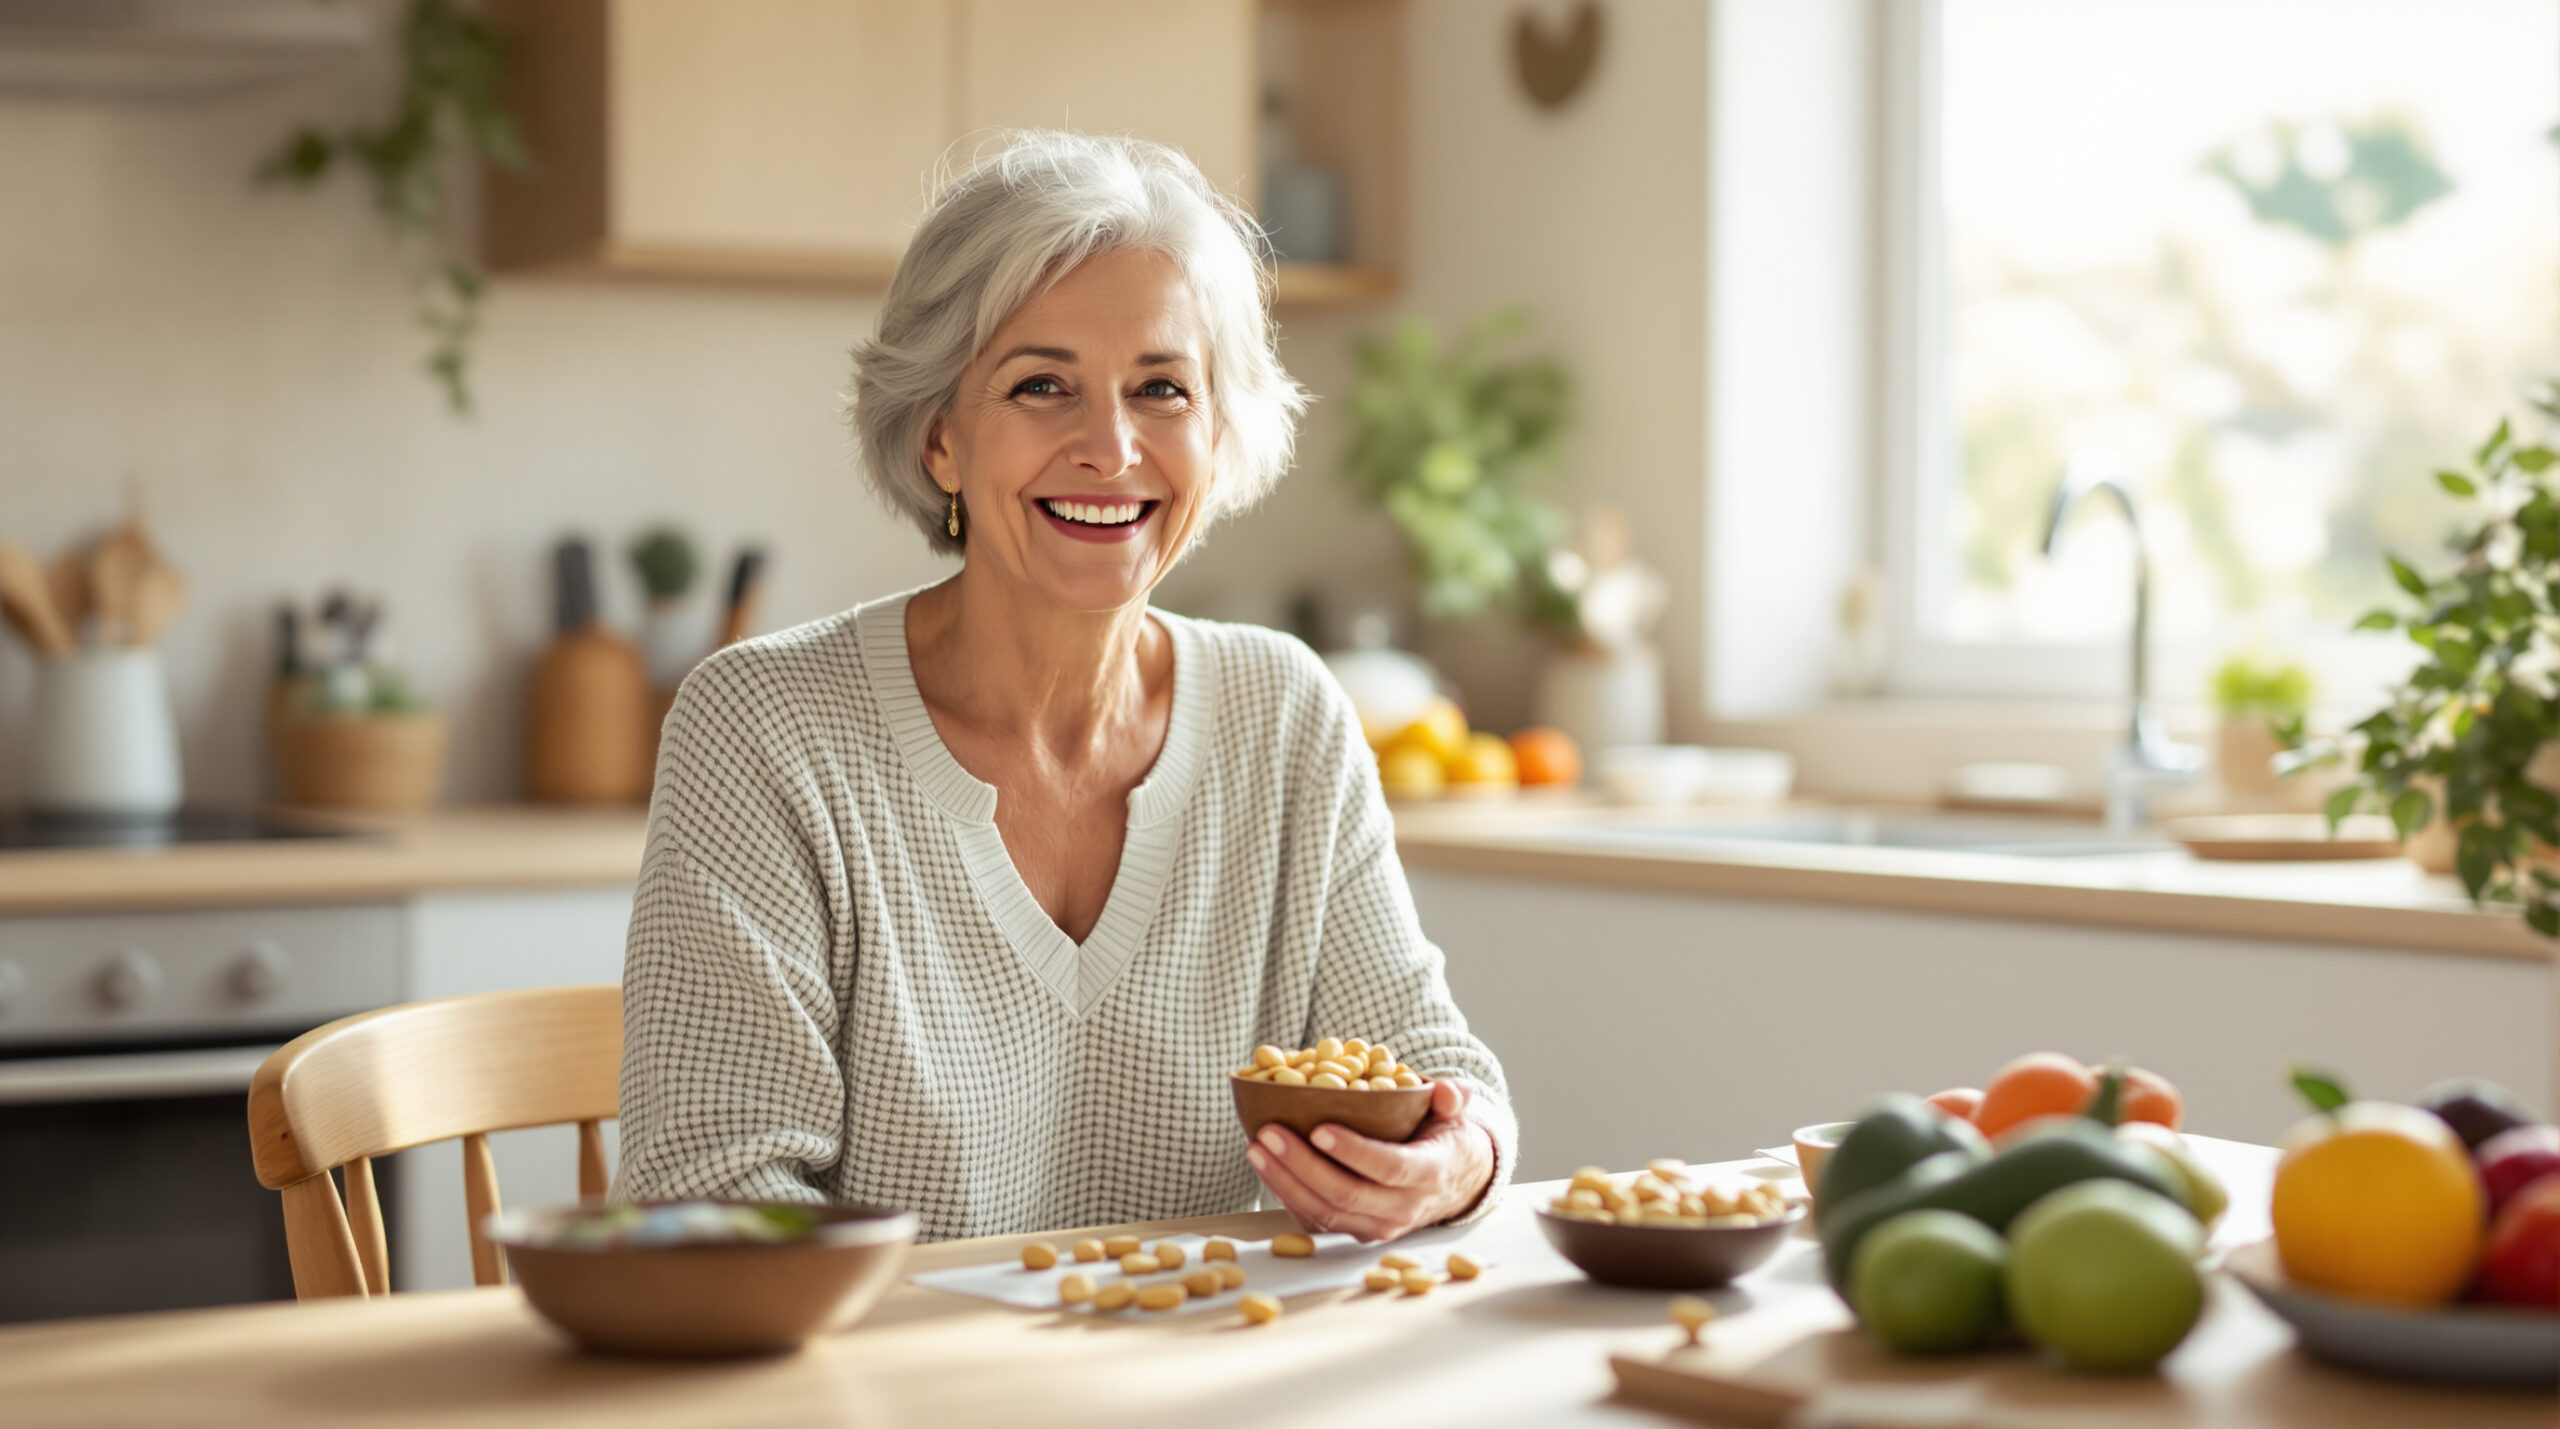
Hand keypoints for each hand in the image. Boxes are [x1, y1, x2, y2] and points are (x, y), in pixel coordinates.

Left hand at [1245, 1079, 1495, 1241]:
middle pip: (1346, 1194)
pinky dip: (1286, 1195)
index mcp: (1428, 1174)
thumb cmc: (1444, 1139)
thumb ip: (1454, 1096)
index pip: (1389, 1167)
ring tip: (1256, 1148)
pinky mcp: (1354, 1233)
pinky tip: (1265, 1168)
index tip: (1319, 1128)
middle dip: (1302, 1163)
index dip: (1353, 1151)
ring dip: (1285, 1181)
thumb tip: (1444, 1090)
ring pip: (1324, 1213)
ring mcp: (1376, 1227)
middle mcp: (1402, 1209)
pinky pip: (1314, 1220)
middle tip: (1269, 1132)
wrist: (1451, 1184)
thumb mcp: (1455, 1115)